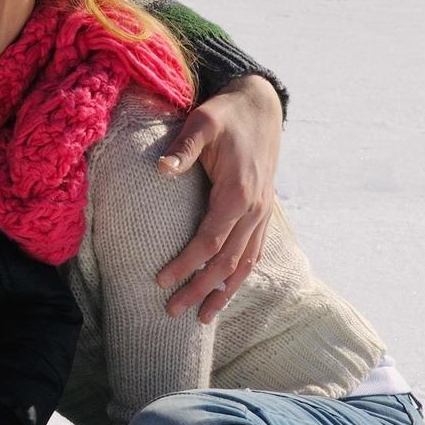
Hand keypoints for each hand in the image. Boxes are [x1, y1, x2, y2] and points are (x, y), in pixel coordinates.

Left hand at [153, 76, 283, 323]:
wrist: (261, 105)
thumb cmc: (226, 114)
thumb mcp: (202, 122)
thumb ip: (183, 148)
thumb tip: (161, 168)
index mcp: (238, 193)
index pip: (209, 240)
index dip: (186, 264)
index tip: (161, 281)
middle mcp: (255, 210)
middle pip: (226, 262)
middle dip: (199, 289)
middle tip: (171, 311)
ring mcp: (263, 214)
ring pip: (244, 264)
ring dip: (223, 293)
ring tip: (202, 318)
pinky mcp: (263, 212)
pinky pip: (253, 253)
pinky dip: (239, 277)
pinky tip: (226, 291)